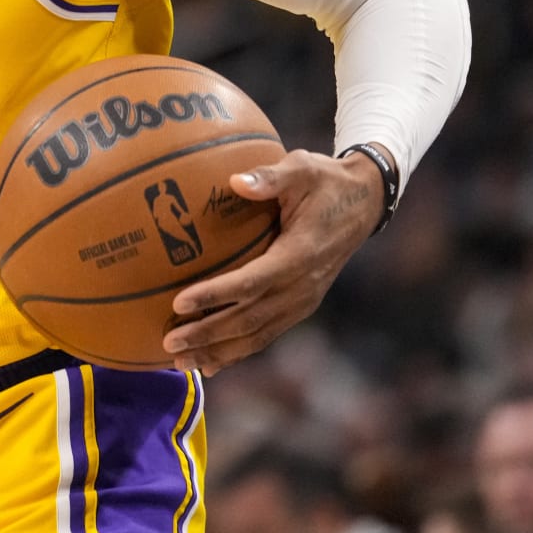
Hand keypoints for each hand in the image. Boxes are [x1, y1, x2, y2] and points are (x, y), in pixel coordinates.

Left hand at [160, 147, 386, 375]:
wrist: (364, 202)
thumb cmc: (326, 181)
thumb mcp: (303, 168)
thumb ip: (271, 176)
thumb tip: (235, 181)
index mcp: (300, 254)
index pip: (252, 281)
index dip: (216, 294)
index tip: (179, 302)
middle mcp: (303, 286)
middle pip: (250, 319)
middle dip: (208, 334)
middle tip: (168, 341)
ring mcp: (303, 300)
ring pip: (257, 335)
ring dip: (219, 351)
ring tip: (181, 362)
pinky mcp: (300, 305)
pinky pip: (266, 334)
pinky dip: (238, 351)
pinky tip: (210, 364)